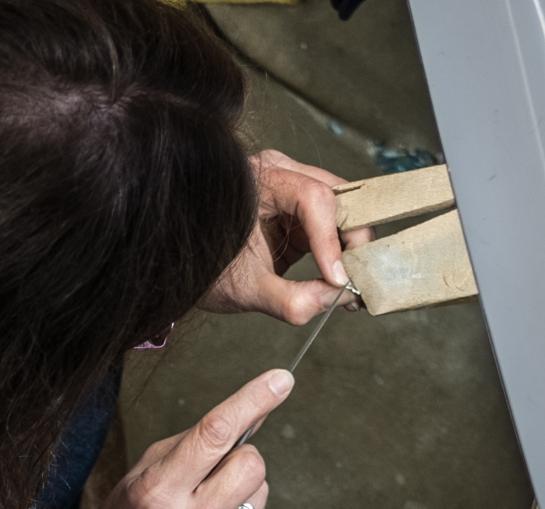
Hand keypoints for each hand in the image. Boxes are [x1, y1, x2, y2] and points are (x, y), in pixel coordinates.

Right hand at [85, 370, 291, 508]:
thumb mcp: (148, 470)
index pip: (215, 434)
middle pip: (252, 465)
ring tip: (209, 504)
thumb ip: (196, 442)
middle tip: (219, 467)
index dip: (252, 401)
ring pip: (261, 493)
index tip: (280, 380)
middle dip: (242, 456)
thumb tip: (252, 414)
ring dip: (243, 488)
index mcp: (160, 491)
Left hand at [200, 149, 370, 324]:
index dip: (331, 240)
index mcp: (260, 179)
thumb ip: (291, 300)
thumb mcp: (247, 291)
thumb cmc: (208, 269)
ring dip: (351, 247)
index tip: (338, 280)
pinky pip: (333, 225)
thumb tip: (336, 299)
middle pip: (336, 196)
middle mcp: (280, 173)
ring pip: (341, 208)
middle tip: (356, 278)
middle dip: (352, 239)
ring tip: (348, 284)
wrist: (187, 266)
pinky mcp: (299, 212)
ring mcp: (292, 189)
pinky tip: (339, 279)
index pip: (314, 198)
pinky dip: (341, 252)